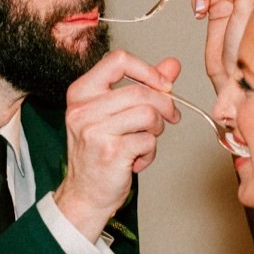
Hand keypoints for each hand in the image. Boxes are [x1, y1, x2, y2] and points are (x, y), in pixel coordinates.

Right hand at [55, 50, 183, 241]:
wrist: (85, 194)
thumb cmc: (99, 152)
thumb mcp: (115, 113)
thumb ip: (143, 85)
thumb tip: (172, 64)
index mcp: (81, 92)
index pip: (118, 60)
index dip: (147, 70)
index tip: (163, 85)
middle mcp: (82, 109)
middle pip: (140, 91)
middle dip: (164, 105)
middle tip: (169, 118)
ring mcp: (94, 130)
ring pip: (148, 114)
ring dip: (156, 130)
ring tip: (146, 141)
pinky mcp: (110, 152)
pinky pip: (147, 141)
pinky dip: (150, 152)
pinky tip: (137, 160)